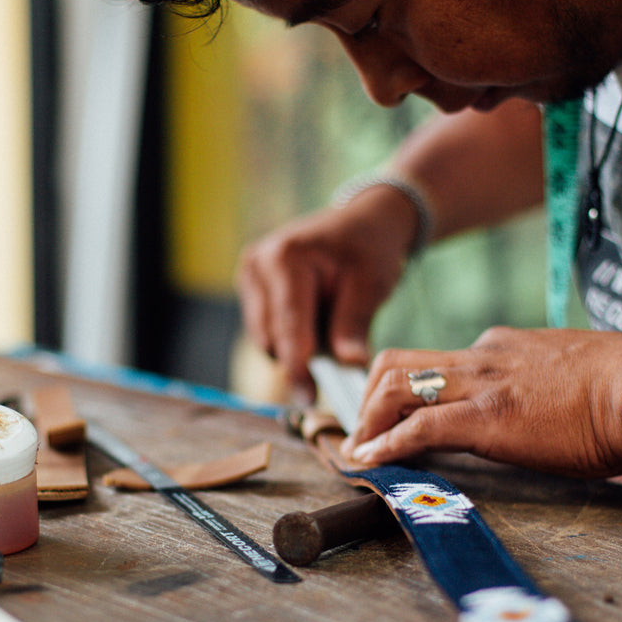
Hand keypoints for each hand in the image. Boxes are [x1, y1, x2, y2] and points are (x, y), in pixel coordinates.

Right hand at [236, 185, 417, 397]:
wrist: (363, 222)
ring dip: (298, 344)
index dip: (298, 367)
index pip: (289, 326)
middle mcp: (258, 264)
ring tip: (332, 323)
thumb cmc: (370, 248)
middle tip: (340, 358)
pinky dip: (292, 335)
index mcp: (285, 258)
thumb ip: (354, 325)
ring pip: (266, 338)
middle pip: (272, 337)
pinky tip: (316, 317)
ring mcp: (249, 274)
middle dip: (302, 356)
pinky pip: (267, 330)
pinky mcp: (251, 286)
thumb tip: (349, 367)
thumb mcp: (371, 285)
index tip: (308, 398)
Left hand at [341, 326, 621, 477]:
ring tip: (358, 453)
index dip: (404, 390)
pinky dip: (386, 445)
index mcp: (501, 347)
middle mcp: (482, 356)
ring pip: (396, 387)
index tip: (394, 417)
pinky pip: (419, 427)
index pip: (435, 362)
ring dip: (368, 423)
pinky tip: (370, 462)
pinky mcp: (487, 417)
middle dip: (370, 401)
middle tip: (363, 436)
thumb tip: (541, 413)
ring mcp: (481, 384)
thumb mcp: (570, 374)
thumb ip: (540, 386)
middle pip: (399, 365)